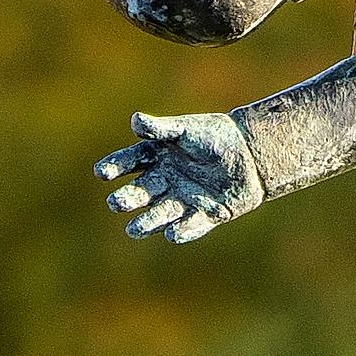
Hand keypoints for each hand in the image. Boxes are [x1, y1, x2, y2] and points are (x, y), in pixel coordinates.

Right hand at [95, 109, 262, 244]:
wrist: (252, 152)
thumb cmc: (216, 137)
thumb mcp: (188, 129)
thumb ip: (162, 128)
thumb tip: (135, 121)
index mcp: (158, 157)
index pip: (131, 162)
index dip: (115, 167)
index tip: (102, 172)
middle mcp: (165, 181)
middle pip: (141, 192)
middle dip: (128, 199)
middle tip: (116, 203)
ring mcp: (183, 200)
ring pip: (160, 215)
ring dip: (147, 223)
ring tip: (134, 230)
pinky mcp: (205, 215)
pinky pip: (191, 226)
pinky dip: (182, 231)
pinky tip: (172, 234)